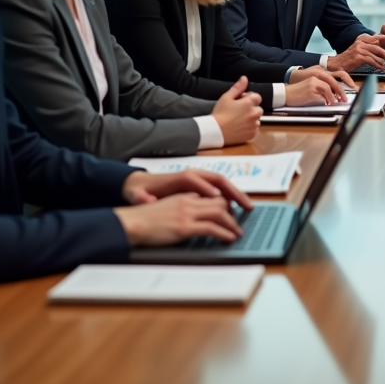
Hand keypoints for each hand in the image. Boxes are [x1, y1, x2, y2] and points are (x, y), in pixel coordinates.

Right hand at [114, 194, 243, 245]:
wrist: (130, 223)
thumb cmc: (142, 220)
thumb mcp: (163, 208)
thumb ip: (178, 208)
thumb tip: (188, 216)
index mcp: (182, 196)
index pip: (209, 195)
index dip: (222, 203)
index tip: (229, 211)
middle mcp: (187, 202)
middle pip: (219, 201)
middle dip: (232, 211)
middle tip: (238, 222)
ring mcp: (187, 214)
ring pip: (219, 213)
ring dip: (232, 224)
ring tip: (238, 232)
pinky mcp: (185, 227)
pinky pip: (212, 228)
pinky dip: (224, 233)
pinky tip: (229, 238)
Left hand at [121, 168, 253, 209]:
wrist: (140, 184)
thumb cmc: (141, 190)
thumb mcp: (137, 194)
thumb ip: (142, 197)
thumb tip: (147, 199)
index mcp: (180, 177)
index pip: (198, 181)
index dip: (209, 191)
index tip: (220, 203)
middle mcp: (193, 175)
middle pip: (218, 180)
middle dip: (234, 192)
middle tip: (246, 205)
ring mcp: (199, 179)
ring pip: (223, 184)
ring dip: (237, 194)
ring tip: (248, 207)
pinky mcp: (202, 186)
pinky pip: (221, 189)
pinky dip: (231, 197)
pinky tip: (237, 208)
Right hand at [210, 76, 262, 144]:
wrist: (216, 131)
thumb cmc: (220, 113)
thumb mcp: (226, 97)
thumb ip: (238, 87)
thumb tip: (244, 78)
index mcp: (249, 103)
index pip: (257, 97)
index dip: (249, 98)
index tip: (240, 101)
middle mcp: (254, 114)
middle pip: (258, 108)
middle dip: (251, 108)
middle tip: (239, 111)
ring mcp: (254, 125)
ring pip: (257, 119)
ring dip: (251, 118)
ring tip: (239, 120)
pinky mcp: (252, 134)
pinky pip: (254, 129)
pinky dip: (250, 128)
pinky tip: (239, 127)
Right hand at [286, 65, 351, 104]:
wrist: (286, 94)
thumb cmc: (299, 91)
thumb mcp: (312, 85)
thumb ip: (323, 87)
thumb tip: (334, 95)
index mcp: (319, 73)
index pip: (336, 76)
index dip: (345, 82)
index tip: (351, 89)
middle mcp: (317, 76)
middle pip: (334, 82)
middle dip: (342, 92)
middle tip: (345, 100)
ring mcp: (313, 83)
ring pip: (329, 89)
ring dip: (333, 98)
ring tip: (335, 103)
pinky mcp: (310, 91)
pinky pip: (322, 97)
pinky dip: (326, 101)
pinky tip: (327, 105)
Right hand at [330, 35, 384, 71]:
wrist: (337, 63)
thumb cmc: (349, 58)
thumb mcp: (359, 50)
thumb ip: (368, 48)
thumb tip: (381, 48)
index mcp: (361, 40)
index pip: (374, 37)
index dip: (383, 37)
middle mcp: (360, 43)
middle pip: (376, 46)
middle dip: (384, 52)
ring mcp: (359, 49)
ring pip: (374, 54)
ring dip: (381, 60)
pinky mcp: (358, 57)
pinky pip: (371, 60)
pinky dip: (377, 65)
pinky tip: (380, 68)